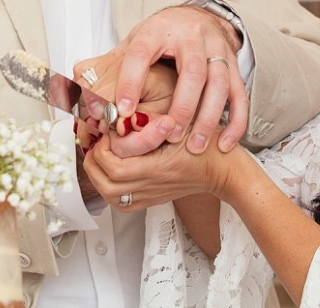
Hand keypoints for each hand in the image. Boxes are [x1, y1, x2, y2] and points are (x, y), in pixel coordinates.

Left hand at [82, 128, 233, 210]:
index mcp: (156, 168)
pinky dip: (109, 187)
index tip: (108, 130)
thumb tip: (122, 118)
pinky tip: (112, 171)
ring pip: (110, 196)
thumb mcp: (180, 124)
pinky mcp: (151, 200)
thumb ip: (149, 122)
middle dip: (94, 161)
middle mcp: (150, 186)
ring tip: (101, 155)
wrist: (224, 171)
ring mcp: (150, 196)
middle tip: (98, 142)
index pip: (114, 165)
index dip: (103, 147)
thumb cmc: (207, 146)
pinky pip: (120, 202)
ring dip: (99, 175)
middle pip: (106, 184)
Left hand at [87, 5, 248, 153]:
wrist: (198, 17)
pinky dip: (235, 121)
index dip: (130, 81)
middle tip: (169, 134)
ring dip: (208, 118)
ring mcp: (217, 50)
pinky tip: (224, 143)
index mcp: (157, 30)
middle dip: (182, 105)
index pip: (141, 53)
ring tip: (193, 145)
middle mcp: (191, 37)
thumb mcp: (133, 41)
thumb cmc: (162, 36)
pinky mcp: (234, 65)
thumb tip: (76, 86)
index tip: (121, 111)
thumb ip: (108, 66)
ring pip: (220, 84)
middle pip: (193, 70)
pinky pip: (240, 95)